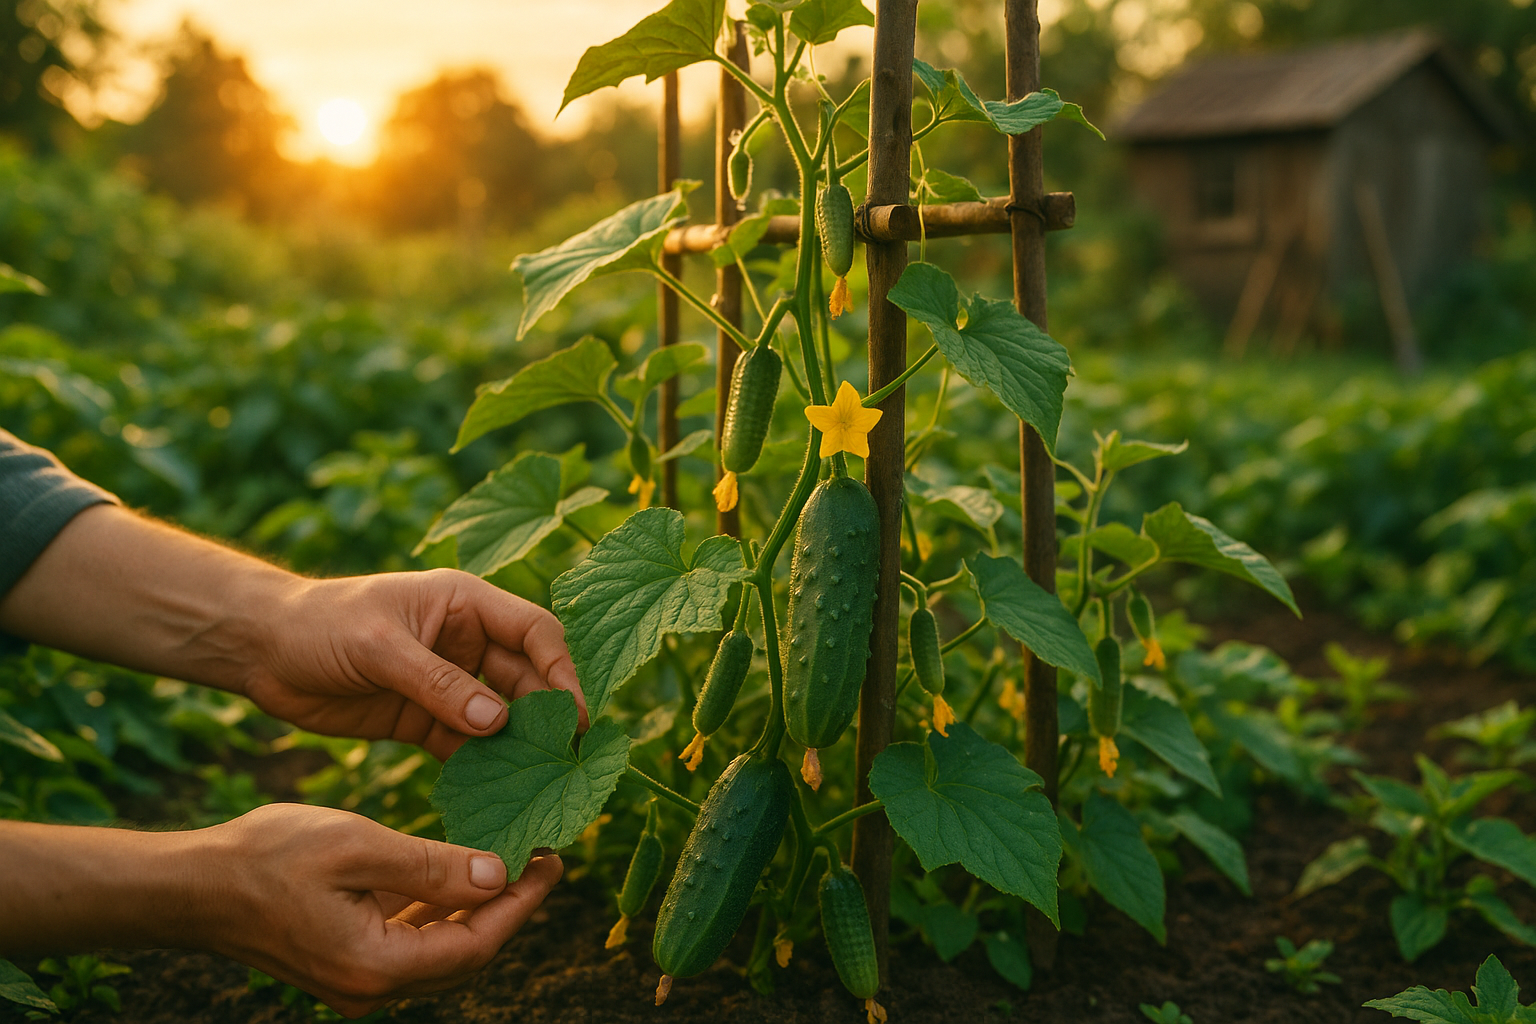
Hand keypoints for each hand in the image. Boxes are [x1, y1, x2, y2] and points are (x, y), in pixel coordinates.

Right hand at [206, 804, 561, 1017]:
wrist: (191, 886)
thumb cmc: (267, 858)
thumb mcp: (358, 846)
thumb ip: (432, 867)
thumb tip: (499, 876)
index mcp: (376, 967)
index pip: (475, 946)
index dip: (521, 904)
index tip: (552, 860)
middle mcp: (371, 987)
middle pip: (465, 955)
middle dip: (508, 907)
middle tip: (541, 857)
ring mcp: (357, 979)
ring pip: (440, 950)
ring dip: (476, 907)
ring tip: (510, 858)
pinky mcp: (346, 961)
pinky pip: (410, 941)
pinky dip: (439, 909)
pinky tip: (457, 871)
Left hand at [246, 569, 584, 758]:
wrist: (261, 651)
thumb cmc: (319, 625)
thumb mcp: (378, 646)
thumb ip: (437, 682)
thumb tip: (498, 721)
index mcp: (465, 603)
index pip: (533, 631)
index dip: (560, 669)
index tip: (574, 713)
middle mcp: (466, 642)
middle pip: (526, 679)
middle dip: (546, 716)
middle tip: (564, 760)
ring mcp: (448, 683)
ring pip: (501, 717)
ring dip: (518, 747)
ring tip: (538, 784)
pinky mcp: (424, 720)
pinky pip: (466, 746)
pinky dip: (482, 769)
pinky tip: (495, 796)